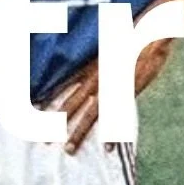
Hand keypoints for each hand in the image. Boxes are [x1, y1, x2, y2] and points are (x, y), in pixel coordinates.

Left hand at [42, 35, 178, 154]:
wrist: (150, 34)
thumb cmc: (130, 38)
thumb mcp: (107, 48)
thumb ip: (95, 62)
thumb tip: (83, 69)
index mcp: (89, 67)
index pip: (63, 84)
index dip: (48, 97)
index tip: (33, 110)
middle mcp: (96, 78)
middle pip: (72, 104)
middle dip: (57, 123)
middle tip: (43, 141)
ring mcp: (110, 87)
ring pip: (91, 114)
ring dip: (79, 133)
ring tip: (68, 150)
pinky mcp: (127, 94)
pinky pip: (118, 117)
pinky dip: (113, 134)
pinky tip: (107, 149)